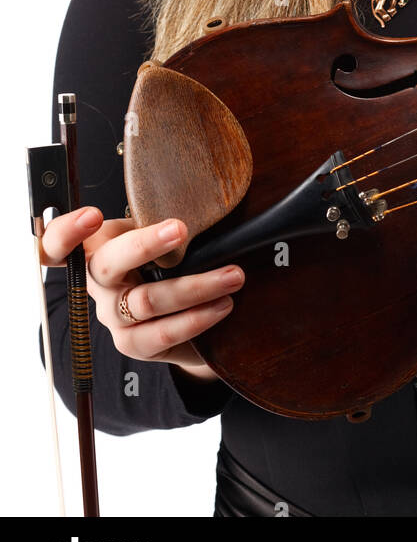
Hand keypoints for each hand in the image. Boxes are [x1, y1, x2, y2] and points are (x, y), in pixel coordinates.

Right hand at [39, 207, 244, 380]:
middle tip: (181, 229)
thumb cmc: (172, 261)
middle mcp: (98, 283)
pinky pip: (162, 332)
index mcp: (98, 247)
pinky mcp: (133, 344)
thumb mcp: (163, 235)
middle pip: (107, 265)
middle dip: (144, 245)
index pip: (58, 242)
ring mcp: (113, 315)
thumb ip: (167, 219)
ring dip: (196, 286)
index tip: (92, 215)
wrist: (186, 317)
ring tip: (233, 276)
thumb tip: (210, 197)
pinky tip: (222, 305)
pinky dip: (196, 317)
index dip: (66, 231)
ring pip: (146, 300)